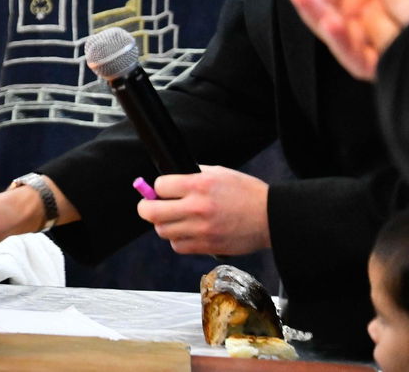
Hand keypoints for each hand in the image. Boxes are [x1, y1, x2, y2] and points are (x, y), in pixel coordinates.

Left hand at [139, 166, 269, 255]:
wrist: (272, 217)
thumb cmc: (247, 193)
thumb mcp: (219, 173)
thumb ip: (192, 175)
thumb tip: (169, 180)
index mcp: (199, 184)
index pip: (159, 186)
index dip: (158, 188)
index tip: (161, 190)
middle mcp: (198, 207)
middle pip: (152, 212)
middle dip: (147, 208)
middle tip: (150, 206)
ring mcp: (202, 229)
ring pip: (163, 231)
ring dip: (164, 225)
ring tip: (174, 219)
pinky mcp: (208, 246)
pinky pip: (178, 246)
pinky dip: (178, 240)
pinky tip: (186, 232)